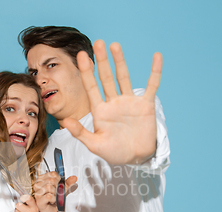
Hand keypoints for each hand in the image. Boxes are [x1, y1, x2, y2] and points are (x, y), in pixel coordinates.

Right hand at [34, 172, 76, 211]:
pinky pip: (48, 196)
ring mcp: (37, 193)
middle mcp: (38, 185)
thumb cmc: (54, 200)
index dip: (59, 180)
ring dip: (55, 194)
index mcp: (42, 179)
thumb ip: (67, 183)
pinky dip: (53, 199)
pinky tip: (53, 201)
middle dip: (58, 188)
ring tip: (54, 198)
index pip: (53, 174)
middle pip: (51, 180)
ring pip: (49, 187)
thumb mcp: (62, 189)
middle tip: (58, 194)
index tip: (59, 186)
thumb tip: (74, 177)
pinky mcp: (38, 200)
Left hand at [62, 40, 161, 164]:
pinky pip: (151, 85)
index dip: (87, 72)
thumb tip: (66, 121)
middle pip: (106, 77)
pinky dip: (155, 72)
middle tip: (97, 43)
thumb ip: (80, 133)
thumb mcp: (95, 145)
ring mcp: (129, 102)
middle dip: (102, 61)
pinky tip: (156, 57)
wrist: (136, 158)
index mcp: (100, 110)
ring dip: (120, 62)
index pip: (91, 87)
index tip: (82, 56)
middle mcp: (113, 102)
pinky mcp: (145, 105)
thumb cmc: (114, 153)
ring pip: (123, 77)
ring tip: (114, 45)